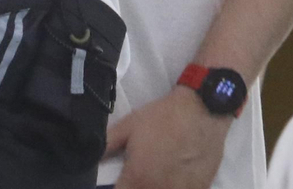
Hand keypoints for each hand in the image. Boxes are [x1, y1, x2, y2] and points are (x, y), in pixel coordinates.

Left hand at [105, 88, 230, 188]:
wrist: (202, 112)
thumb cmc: (162, 118)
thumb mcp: (128, 127)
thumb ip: (106, 145)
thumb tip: (90, 158)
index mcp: (137, 178)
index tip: (117, 182)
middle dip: (133, 188)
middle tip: (133, 177)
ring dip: (152, 188)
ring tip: (149, 177)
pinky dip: (172, 188)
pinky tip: (170, 178)